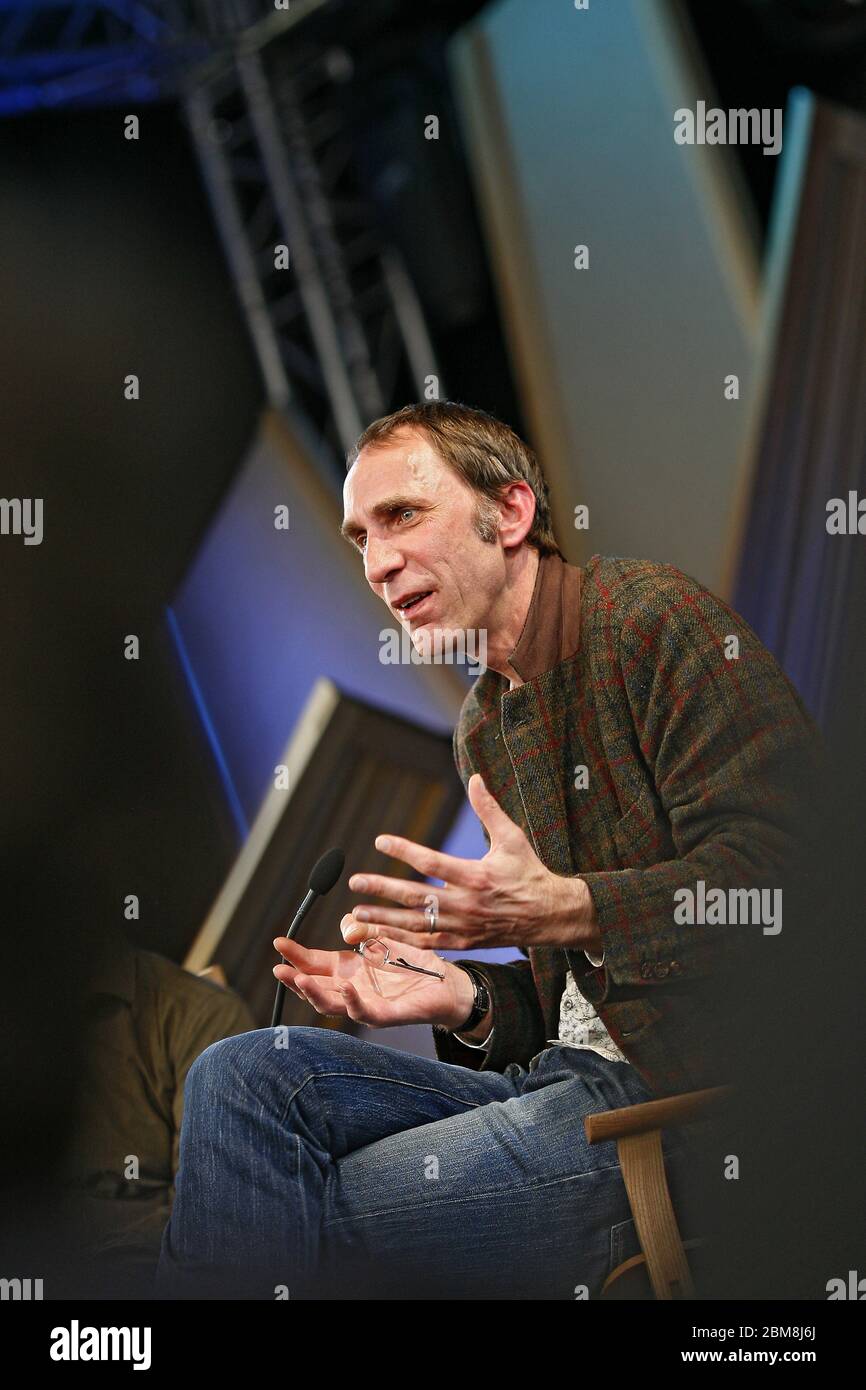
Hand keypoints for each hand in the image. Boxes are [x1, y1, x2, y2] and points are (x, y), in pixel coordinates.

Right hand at [272, 934, 474, 1030]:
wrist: (445, 984)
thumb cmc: (413, 964)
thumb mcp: (382, 939)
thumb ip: (362, 930)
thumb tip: (346, 927)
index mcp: (348, 970)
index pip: (315, 963)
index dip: (297, 954)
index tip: (279, 942)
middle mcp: (351, 989)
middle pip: (315, 987)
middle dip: (295, 978)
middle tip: (279, 968)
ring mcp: (366, 1005)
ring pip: (332, 1005)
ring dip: (314, 993)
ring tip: (300, 979)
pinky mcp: (386, 1016)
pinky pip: (364, 1012)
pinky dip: (352, 1001)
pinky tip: (345, 987)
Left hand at [341, 773, 600, 953]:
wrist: (548, 916)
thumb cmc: (529, 873)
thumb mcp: (512, 838)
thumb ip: (489, 809)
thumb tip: (475, 778)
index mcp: (476, 876)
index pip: (432, 863)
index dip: (404, 851)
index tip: (380, 841)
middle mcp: (466, 904)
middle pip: (415, 898)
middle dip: (382, 890)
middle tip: (355, 882)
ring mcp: (462, 928)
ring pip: (415, 926)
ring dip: (383, 921)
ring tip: (354, 915)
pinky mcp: (462, 943)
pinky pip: (425, 945)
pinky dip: (400, 942)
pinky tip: (378, 937)